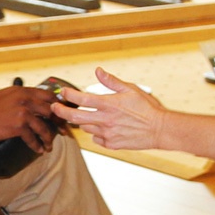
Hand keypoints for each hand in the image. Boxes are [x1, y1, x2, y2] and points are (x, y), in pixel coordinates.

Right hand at [0, 85, 57, 153]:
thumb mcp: (3, 95)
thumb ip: (18, 94)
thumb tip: (29, 96)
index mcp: (22, 91)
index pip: (48, 96)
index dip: (58, 105)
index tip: (61, 113)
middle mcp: (25, 100)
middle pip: (51, 111)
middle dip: (59, 122)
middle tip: (63, 130)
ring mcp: (23, 113)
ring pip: (43, 127)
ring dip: (48, 138)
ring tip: (49, 145)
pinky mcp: (19, 126)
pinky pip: (32, 137)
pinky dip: (36, 145)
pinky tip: (38, 149)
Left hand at [51, 66, 165, 150]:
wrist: (160, 129)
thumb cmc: (147, 108)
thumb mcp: (131, 89)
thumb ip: (111, 81)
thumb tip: (98, 71)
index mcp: (109, 104)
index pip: (81, 99)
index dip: (68, 94)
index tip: (62, 92)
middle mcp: (105, 119)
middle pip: (74, 116)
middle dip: (60, 111)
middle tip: (54, 107)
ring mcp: (106, 133)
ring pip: (85, 127)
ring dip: (83, 121)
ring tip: (91, 116)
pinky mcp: (110, 144)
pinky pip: (96, 138)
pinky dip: (96, 132)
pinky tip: (105, 127)